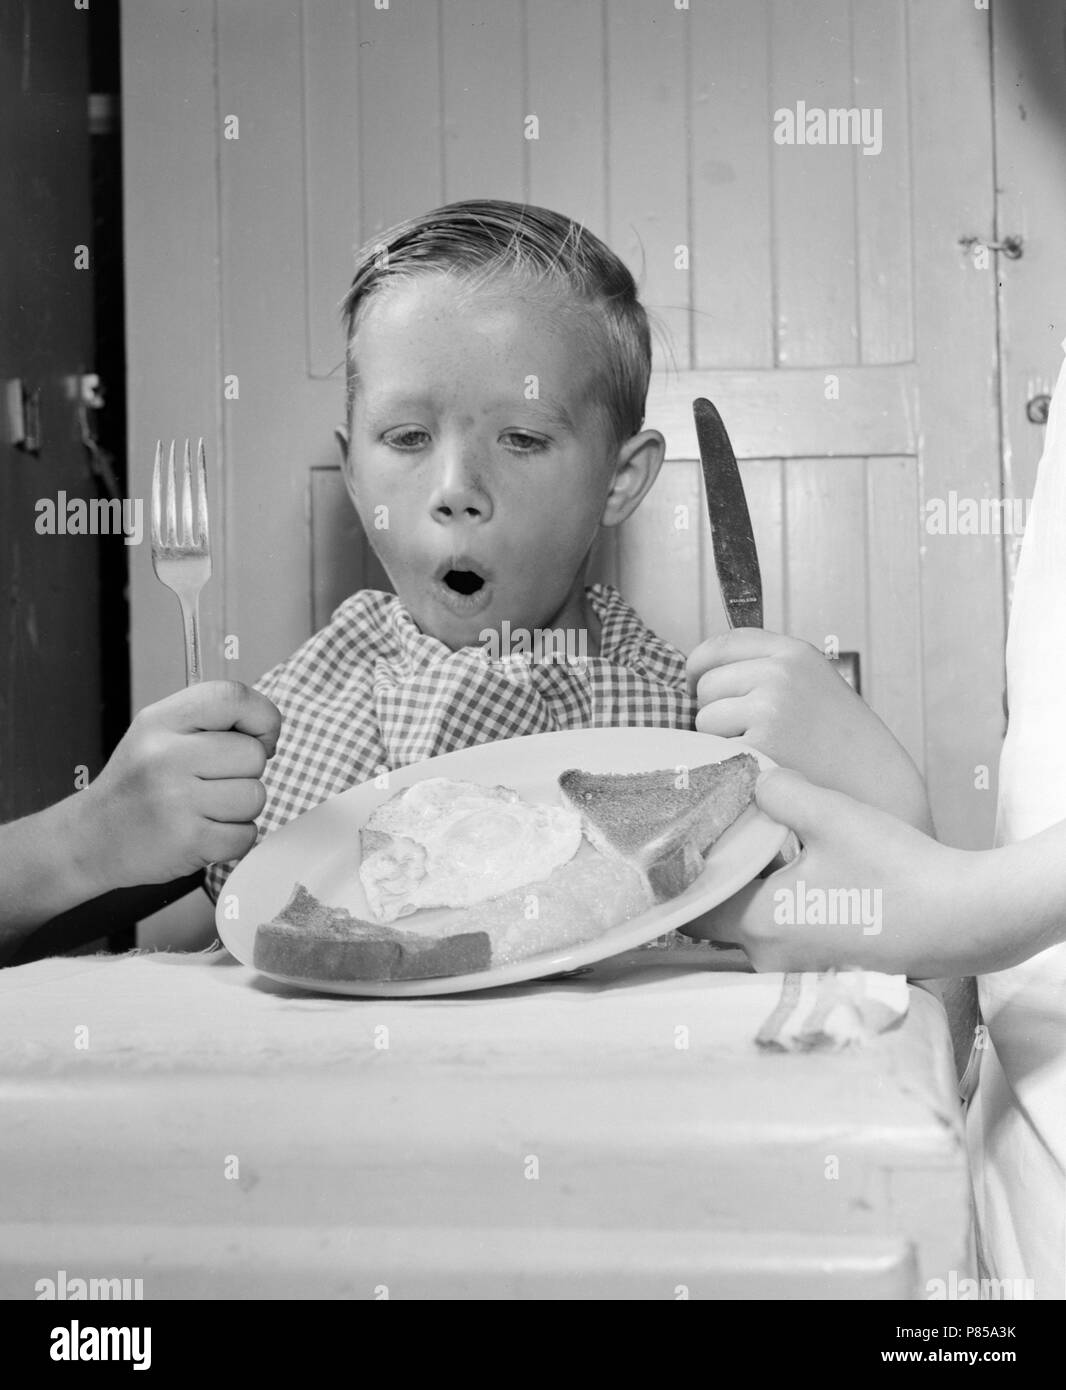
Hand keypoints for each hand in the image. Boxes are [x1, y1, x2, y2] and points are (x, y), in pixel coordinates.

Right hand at [70, 681, 281, 893]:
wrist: (91, 838)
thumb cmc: (138, 784)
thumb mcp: (158, 733)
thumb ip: (208, 721)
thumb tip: (268, 732)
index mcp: (161, 721)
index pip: (233, 697)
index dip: (263, 717)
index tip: (261, 738)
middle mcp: (165, 755)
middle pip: (253, 754)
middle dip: (246, 772)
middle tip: (214, 783)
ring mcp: (176, 800)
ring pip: (255, 796)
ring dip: (241, 808)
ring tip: (206, 808)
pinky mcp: (188, 841)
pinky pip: (246, 835)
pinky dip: (234, 838)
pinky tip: (205, 831)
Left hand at [685, 768, 999, 977]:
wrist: (968, 918)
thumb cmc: (898, 869)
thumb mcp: (833, 815)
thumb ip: (780, 792)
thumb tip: (753, 780)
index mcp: (759, 924)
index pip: (690, 906)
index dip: (680, 871)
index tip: (680, 836)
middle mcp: (768, 955)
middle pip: (714, 917)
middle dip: (711, 877)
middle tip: (712, 831)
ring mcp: (798, 965)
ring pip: (746, 925)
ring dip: (744, 889)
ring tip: (747, 842)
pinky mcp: (825, 962)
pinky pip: (778, 932)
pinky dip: (772, 903)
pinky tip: (788, 868)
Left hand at [686, 629, 932, 831]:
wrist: (875, 784)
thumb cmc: (841, 740)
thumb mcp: (813, 684)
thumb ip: (768, 669)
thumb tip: (703, 673)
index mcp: (794, 653)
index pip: (723, 643)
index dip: (700, 665)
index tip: (695, 683)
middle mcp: (781, 673)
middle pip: (708, 683)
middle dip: (713, 709)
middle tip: (742, 731)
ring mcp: (770, 707)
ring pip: (705, 717)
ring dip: (717, 738)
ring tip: (757, 750)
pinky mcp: (761, 744)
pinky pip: (715, 747)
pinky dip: (727, 760)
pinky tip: (760, 766)